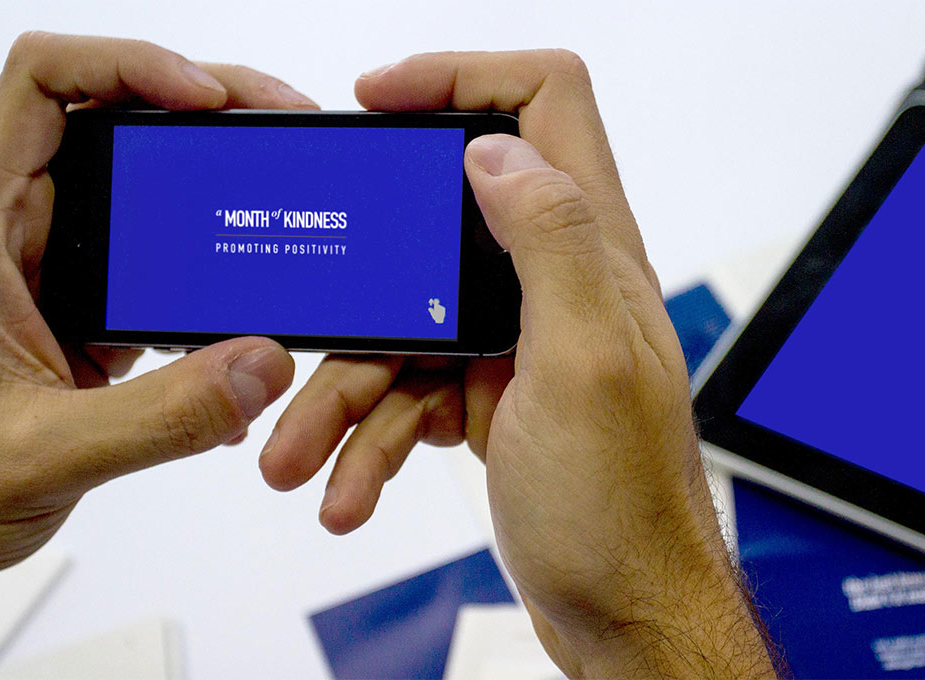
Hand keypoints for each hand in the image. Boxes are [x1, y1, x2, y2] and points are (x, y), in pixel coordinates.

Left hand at [0, 32, 311, 572]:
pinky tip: (253, 293)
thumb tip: (262, 366)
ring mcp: (63, 271)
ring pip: (148, 190)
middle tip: (281, 127)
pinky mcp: (94, 313)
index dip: (130, 64)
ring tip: (280, 190)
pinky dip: (216, 268)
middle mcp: (22, 232)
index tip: (207, 100)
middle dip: (209, 109)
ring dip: (217, 187)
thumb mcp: (40, 453)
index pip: (44, 83)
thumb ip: (156, 416)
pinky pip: (165, 264)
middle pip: (117, 116)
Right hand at [259, 50, 773, 677]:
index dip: (462, 78)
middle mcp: (555, 286)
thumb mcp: (585, 367)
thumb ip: (551, 243)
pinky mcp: (492, 395)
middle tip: (306, 326)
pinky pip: (410, 394)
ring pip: (406, 330)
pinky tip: (349, 486)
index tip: (382, 102)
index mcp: (593, 255)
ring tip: (300, 458)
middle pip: (437, 233)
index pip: (546, 105)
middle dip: (362, 289)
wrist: (623, 610)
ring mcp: (518, 342)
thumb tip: (495, 152)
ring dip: (346, 394)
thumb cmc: (624, 509)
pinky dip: (372, 439)